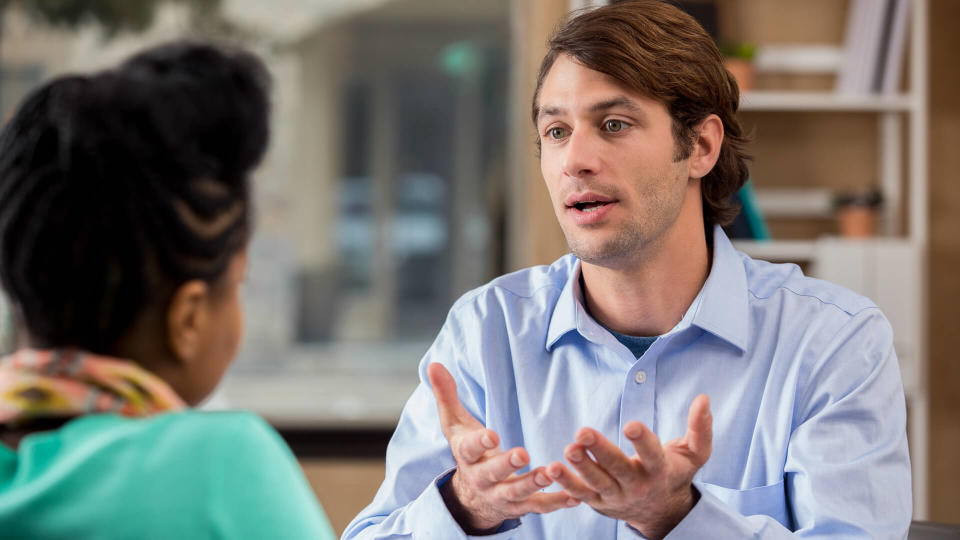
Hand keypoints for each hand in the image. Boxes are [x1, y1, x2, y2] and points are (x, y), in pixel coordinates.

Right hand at [427, 363, 578, 533]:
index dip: (479, 443)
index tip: (491, 435)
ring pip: (516, 493)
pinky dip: (555, 503)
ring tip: (551, 472)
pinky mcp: (519, 507)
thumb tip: (433, 364)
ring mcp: (501, 495)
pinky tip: (573, 497)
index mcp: (467, 456)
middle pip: (492, 474)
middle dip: (507, 466)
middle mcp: (482, 479)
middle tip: (523, 453)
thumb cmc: (468, 450)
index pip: (470, 449)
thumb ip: (446, 395)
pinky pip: (538, 507)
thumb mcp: (454, 423)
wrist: (471, 496)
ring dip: (533, 484)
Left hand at [546, 395, 711, 539]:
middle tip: (583, 432)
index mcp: (660, 470)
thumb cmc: (674, 472)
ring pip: (597, 482)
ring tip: (568, 449)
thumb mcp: (694, 454)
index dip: (642, 441)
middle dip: (601, 451)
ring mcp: (616, 495)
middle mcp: (637, 484)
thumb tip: (704, 398)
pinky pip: (580, 494)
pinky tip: (552, 468)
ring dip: (580, 467)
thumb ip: (700, 428)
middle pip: (618, 468)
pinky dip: (566, 483)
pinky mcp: (598, 502)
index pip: (652, 455)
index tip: (632, 425)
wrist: (661, 511)